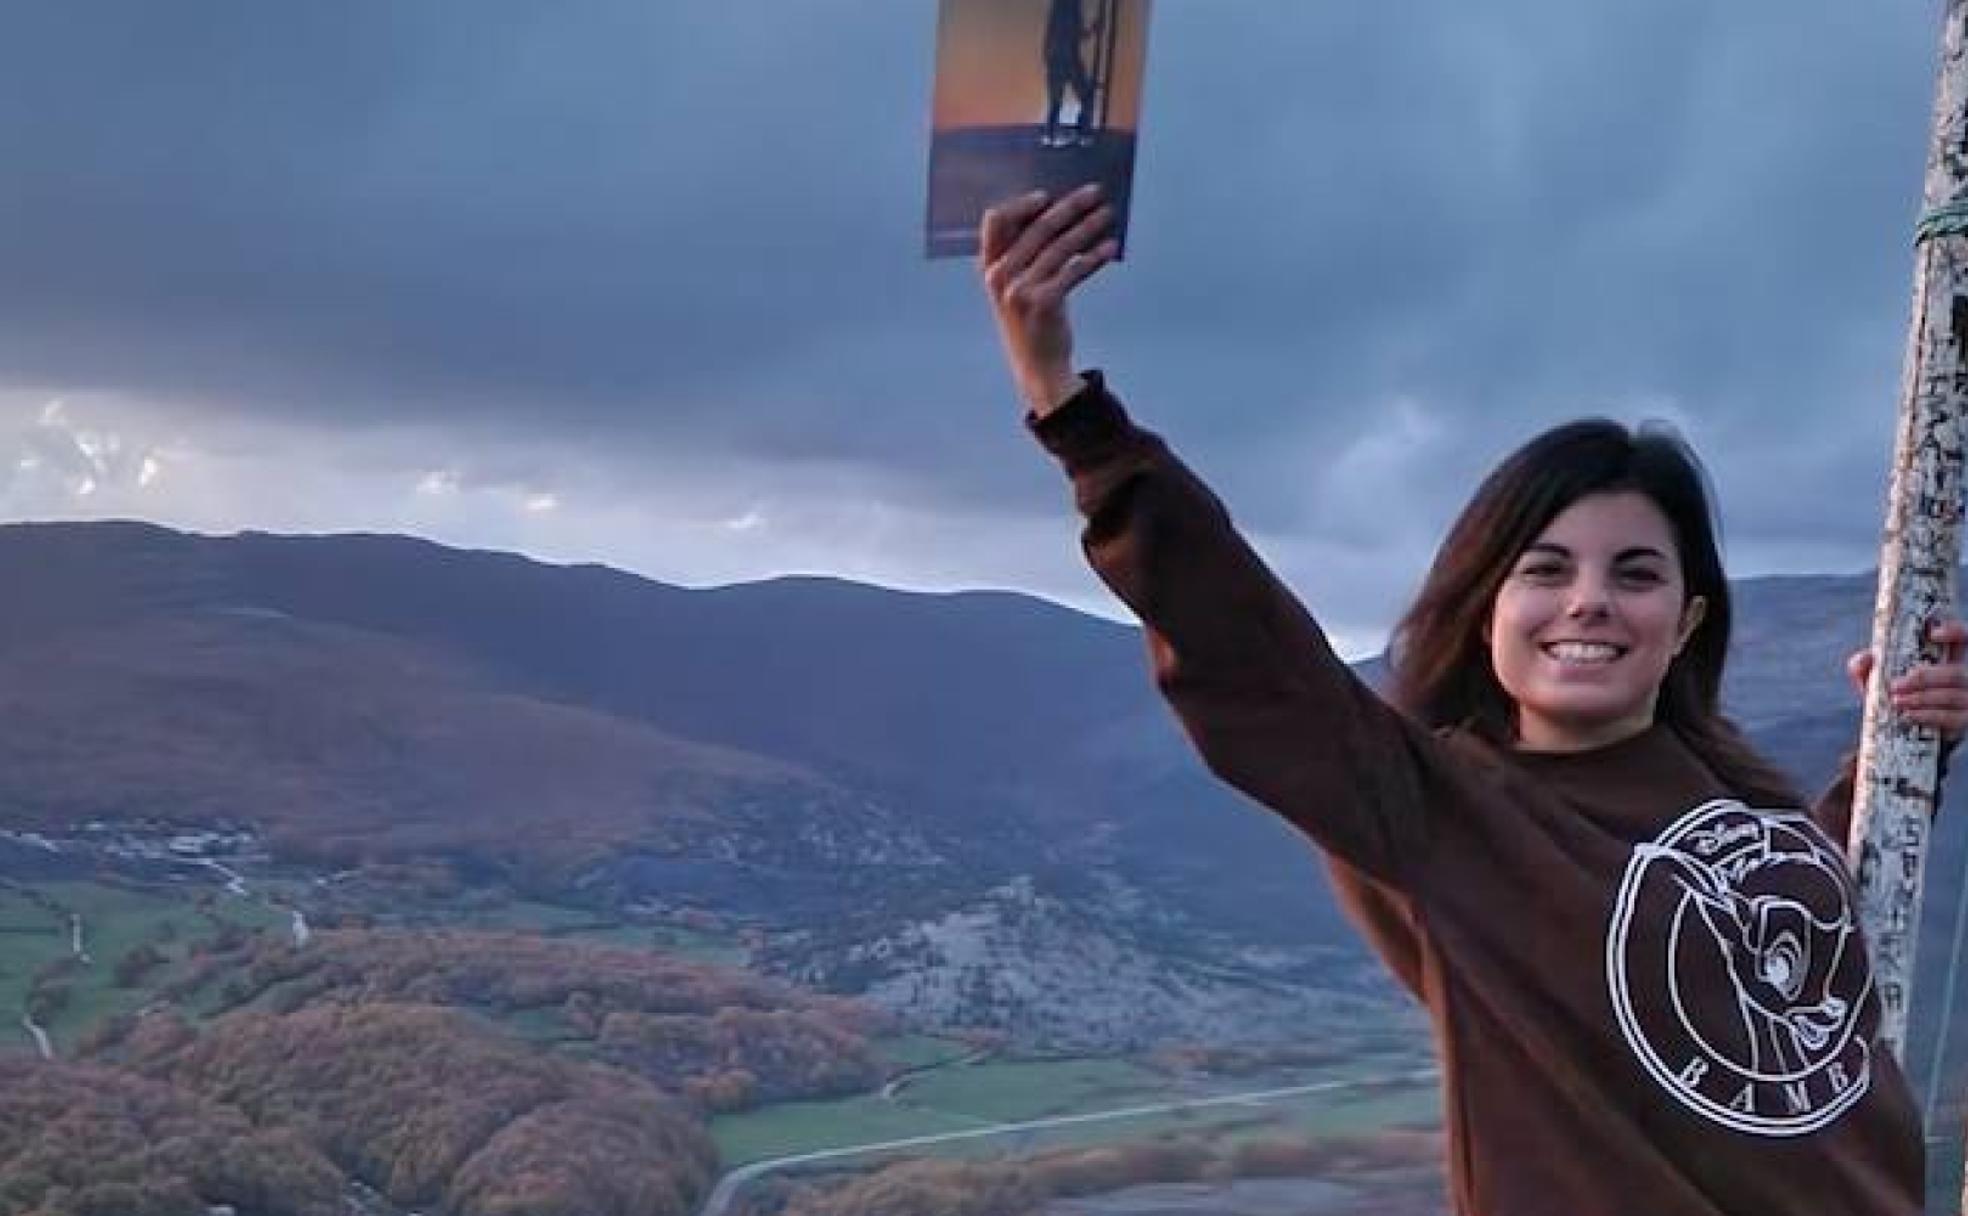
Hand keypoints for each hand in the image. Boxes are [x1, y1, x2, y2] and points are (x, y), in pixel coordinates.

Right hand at [978, 184, 1118, 415]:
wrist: (1037, 366)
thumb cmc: (1030, 320)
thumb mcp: (1014, 288)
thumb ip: (1025, 255)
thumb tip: (1061, 212)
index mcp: (988, 267)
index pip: (995, 222)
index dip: (1021, 204)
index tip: (1047, 196)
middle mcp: (1000, 277)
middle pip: (1037, 227)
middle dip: (1070, 206)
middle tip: (1095, 192)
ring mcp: (1020, 291)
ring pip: (1060, 246)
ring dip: (1088, 226)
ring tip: (1107, 214)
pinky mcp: (1044, 304)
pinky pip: (1074, 270)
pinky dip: (1095, 256)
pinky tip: (1110, 247)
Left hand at [1847, 617, 1967, 744]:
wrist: (1895, 729)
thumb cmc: (1889, 694)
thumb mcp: (1872, 677)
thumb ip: (1864, 665)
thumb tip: (1862, 660)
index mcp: (1942, 657)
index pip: (1959, 637)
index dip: (1952, 631)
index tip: (1931, 633)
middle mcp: (1958, 675)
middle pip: (1955, 671)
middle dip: (1924, 678)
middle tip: (1895, 685)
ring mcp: (1963, 698)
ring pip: (1953, 695)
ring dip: (1922, 698)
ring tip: (1896, 701)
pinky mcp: (1960, 720)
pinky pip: (1951, 718)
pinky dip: (1928, 715)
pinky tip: (1908, 715)